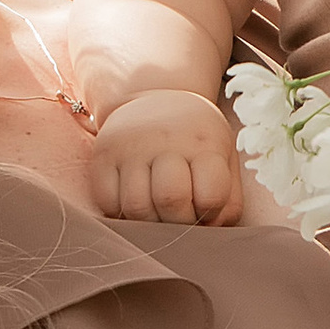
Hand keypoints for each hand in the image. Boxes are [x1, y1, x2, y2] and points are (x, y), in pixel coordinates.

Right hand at [90, 88, 244, 225]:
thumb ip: (228, 201)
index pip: (211, 195)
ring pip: (136, 207)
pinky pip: (108, 204)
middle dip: (179, 222)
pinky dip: (122, 214)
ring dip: (149, 222)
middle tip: (180, 214)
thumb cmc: (195, 141)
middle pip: (170, 200)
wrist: (154, 98)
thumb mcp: (223, 159)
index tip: (206, 203)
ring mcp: (128, 148)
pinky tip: (136, 201)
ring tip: (158, 210)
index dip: (210, 211)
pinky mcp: (101, 159)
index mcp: (203, 142)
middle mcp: (164, 141)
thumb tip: (209, 230)